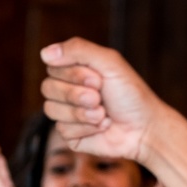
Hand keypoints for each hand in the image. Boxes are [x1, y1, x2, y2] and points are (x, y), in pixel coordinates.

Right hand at [39, 37, 168, 164]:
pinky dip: (86, 128)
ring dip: (82, 113)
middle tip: (99, 97)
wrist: (143, 128)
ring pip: (51, 110)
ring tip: (103, 114)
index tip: (98, 79)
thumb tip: (44, 53)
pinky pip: (63, 130)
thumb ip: (78, 50)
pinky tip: (102, 127)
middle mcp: (67, 91)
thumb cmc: (129, 94)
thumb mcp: (109, 63)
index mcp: (75, 70)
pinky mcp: (69, 135)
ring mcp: (66, 114)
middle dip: (77, 94)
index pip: (53, 67)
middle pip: (47, 88)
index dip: (73, 74)